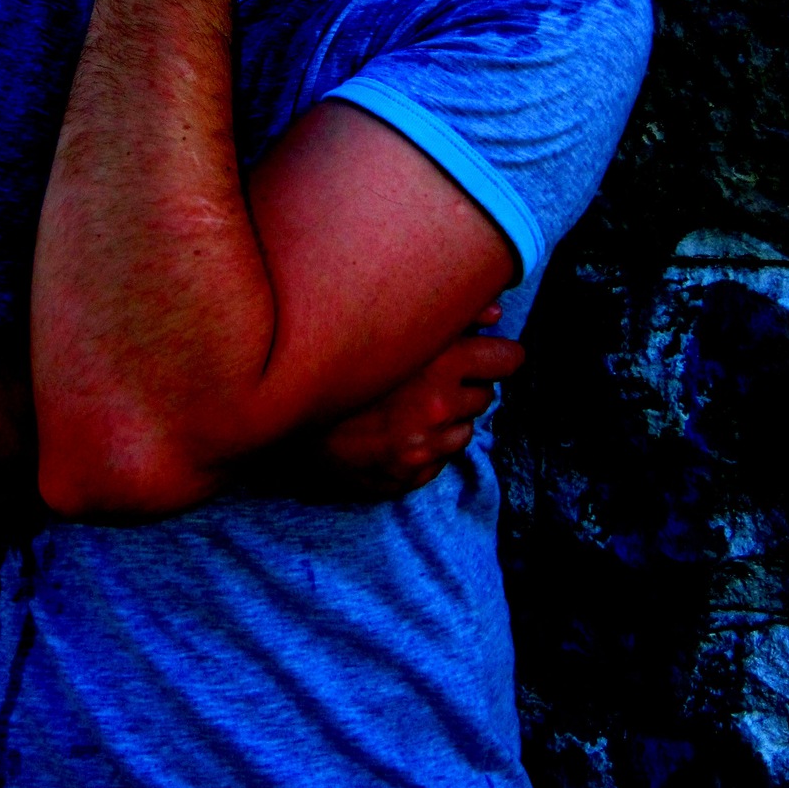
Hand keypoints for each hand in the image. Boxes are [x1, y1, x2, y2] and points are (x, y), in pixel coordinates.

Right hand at [306, 314, 523, 500]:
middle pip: (486, 396)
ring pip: (465, 431)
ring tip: (409, 403)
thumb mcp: (395, 318)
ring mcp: (423, 447)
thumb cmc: (337, 349)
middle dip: (466, 385)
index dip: (495, 354)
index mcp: (442, 363)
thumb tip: (495, 314)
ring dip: (447, 418)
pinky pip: (438, 461)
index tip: (484, 354)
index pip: (509, 360)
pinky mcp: (407, 477)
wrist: (279, 402)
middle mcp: (439, 407)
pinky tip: (395, 430)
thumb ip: (450, 310)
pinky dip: (425, 447)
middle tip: (432, 376)